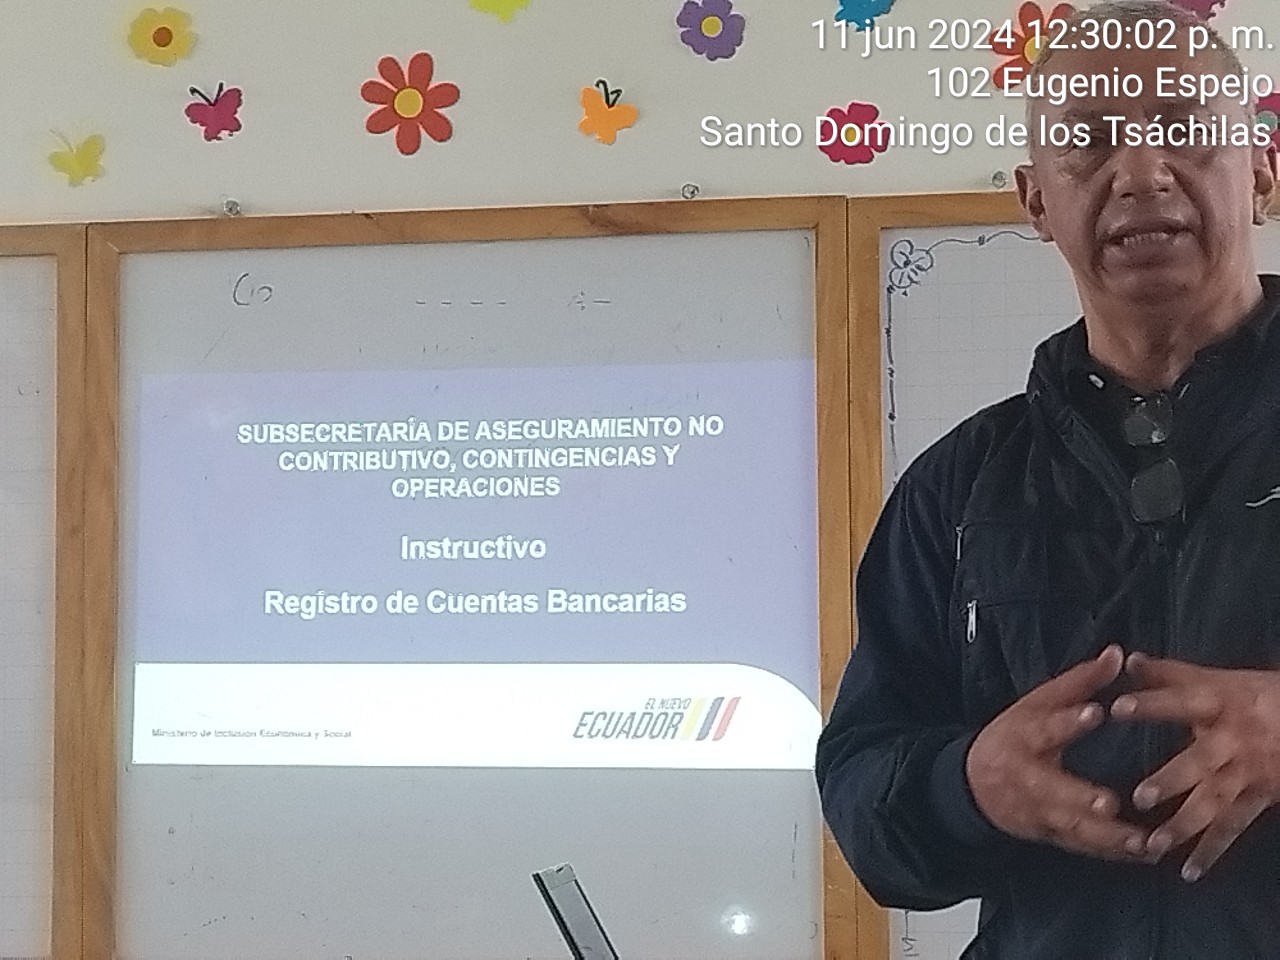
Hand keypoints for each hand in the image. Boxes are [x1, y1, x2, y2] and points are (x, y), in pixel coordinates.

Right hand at [967, 645, 1148, 859]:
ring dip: (1107, 837)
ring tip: (1144, 842)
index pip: (1046, 727)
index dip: (1069, 721)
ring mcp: (1038, 811)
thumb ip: (1080, 681)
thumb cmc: (1015, 735)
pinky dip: (1113, 853)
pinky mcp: (1050, 835)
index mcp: (1024, 737)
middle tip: (1110, 804)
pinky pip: (1083, 847)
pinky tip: (1146, 854)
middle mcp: (1028, 778)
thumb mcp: (1037, 703)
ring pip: (1072, 827)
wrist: (974, 784)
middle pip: (1054, 790)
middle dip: (1080, 798)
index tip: (1096, 713)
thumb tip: (1117, 652)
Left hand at [1111, 653, 1279, 881]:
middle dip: (1172, 780)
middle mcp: (1233, 741)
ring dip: (1184, 825)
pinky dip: (1211, 851)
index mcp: (1219, 704)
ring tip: (1153, 844)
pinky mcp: (1257, 799)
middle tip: (1140, 797)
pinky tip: (1188, 871)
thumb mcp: (1218, 679)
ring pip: (1214, 802)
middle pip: (1200, 762)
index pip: (1182, 701)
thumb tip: (1126, 657)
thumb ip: (1171, 673)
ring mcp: (1246, 774)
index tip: (1116, 708)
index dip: (1152, 703)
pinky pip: (1232, 828)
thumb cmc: (1256, 696)